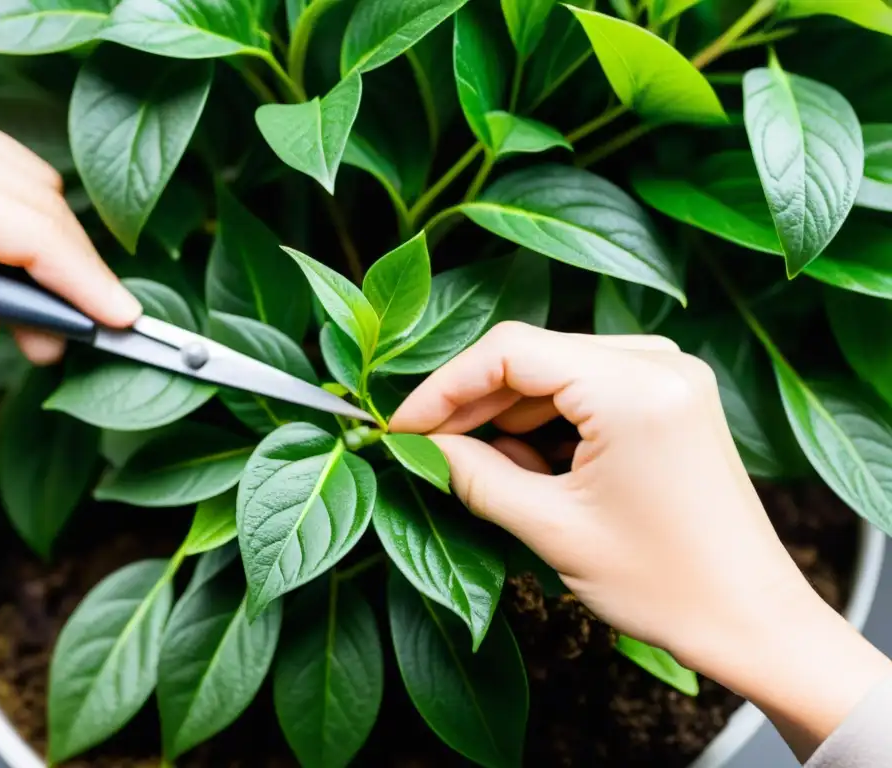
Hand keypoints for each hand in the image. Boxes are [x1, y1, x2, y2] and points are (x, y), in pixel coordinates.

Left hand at [0, 88, 140, 362]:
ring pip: (37, 192)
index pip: (34, 233)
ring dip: (47, 252)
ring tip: (29, 312)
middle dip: (69, 276)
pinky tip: (6, 263)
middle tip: (59, 339)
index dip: (84, 281)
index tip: (121, 320)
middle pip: (47, 211)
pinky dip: (23, 223)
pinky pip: (12, 176)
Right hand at [391, 321, 891, 758]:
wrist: (751, 619)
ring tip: (474, 466)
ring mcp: (669, 373)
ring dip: (507, 414)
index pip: (509, 350)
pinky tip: (523, 464)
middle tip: (423, 447)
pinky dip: (546, 420)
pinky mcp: (670, 394)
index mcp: (635, 385)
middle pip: (531, 355)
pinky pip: (586, 387)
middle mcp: (659, 360)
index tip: (401, 427)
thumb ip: (473, 476)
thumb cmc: (664, 584)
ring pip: (554, 370)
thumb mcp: (552, 528)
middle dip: (472, 402)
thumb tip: (417, 447)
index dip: (443, 387)